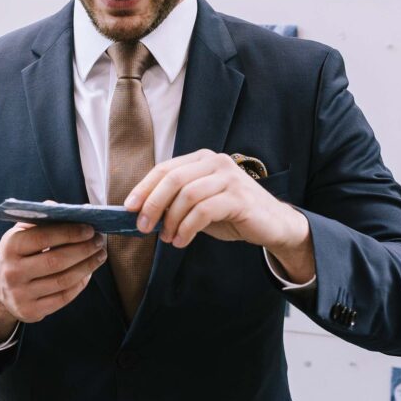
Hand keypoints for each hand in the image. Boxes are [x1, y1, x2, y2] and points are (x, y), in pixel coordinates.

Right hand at [0, 211, 106, 344]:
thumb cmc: (20, 252)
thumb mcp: (22, 232)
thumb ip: (43, 219)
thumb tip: (71, 210)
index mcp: (10, 246)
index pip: (43, 237)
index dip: (70, 233)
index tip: (90, 229)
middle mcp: (12, 271)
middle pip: (56, 261)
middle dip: (83, 250)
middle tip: (100, 242)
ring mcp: (21, 294)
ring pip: (63, 281)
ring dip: (88, 267)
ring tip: (100, 255)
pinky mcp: (31, 311)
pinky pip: (64, 298)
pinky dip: (80, 284)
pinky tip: (89, 272)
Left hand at [123, 149, 314, 280]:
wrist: (272, 223)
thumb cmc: (231, 213)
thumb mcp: (199, 204)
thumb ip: (175, 202)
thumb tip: (140, 213)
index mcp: (202, 159)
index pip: (165, 169)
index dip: (144, 188)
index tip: (128, 208)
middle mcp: (216, 162)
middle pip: (173, 179)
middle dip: (153, 204)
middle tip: (142, 227)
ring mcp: (229, 178)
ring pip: (188, 196)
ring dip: (171, 221)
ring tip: (167, 238)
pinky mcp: (239, 197)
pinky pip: (204, 211)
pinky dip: (187, 228)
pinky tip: (181, 241)